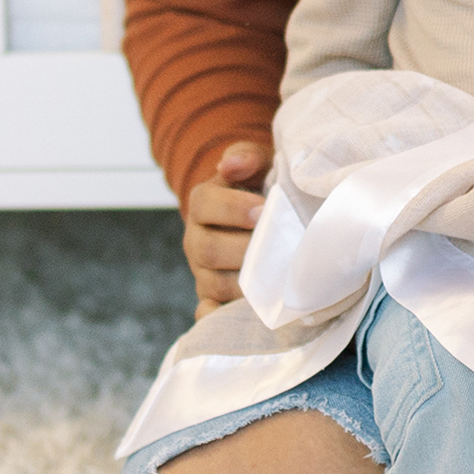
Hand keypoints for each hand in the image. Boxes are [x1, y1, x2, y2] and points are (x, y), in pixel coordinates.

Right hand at [184, 139, 269, 315]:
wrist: (260, 215)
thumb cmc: (260, 187)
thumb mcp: (255, 164)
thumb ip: (245, 156)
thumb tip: (232, 164)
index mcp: (203, 204)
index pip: (205, 205)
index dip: (232, 208)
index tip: (263, 209)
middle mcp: (196, 240)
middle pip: (208, 249)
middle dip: (243, 248)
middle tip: (276, 245)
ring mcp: (204, 272)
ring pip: (214, 283)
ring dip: (245, 282)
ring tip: (277, 276)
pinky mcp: (214, 297)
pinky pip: (209, 312)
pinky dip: (221, 316)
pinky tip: (247, 314)